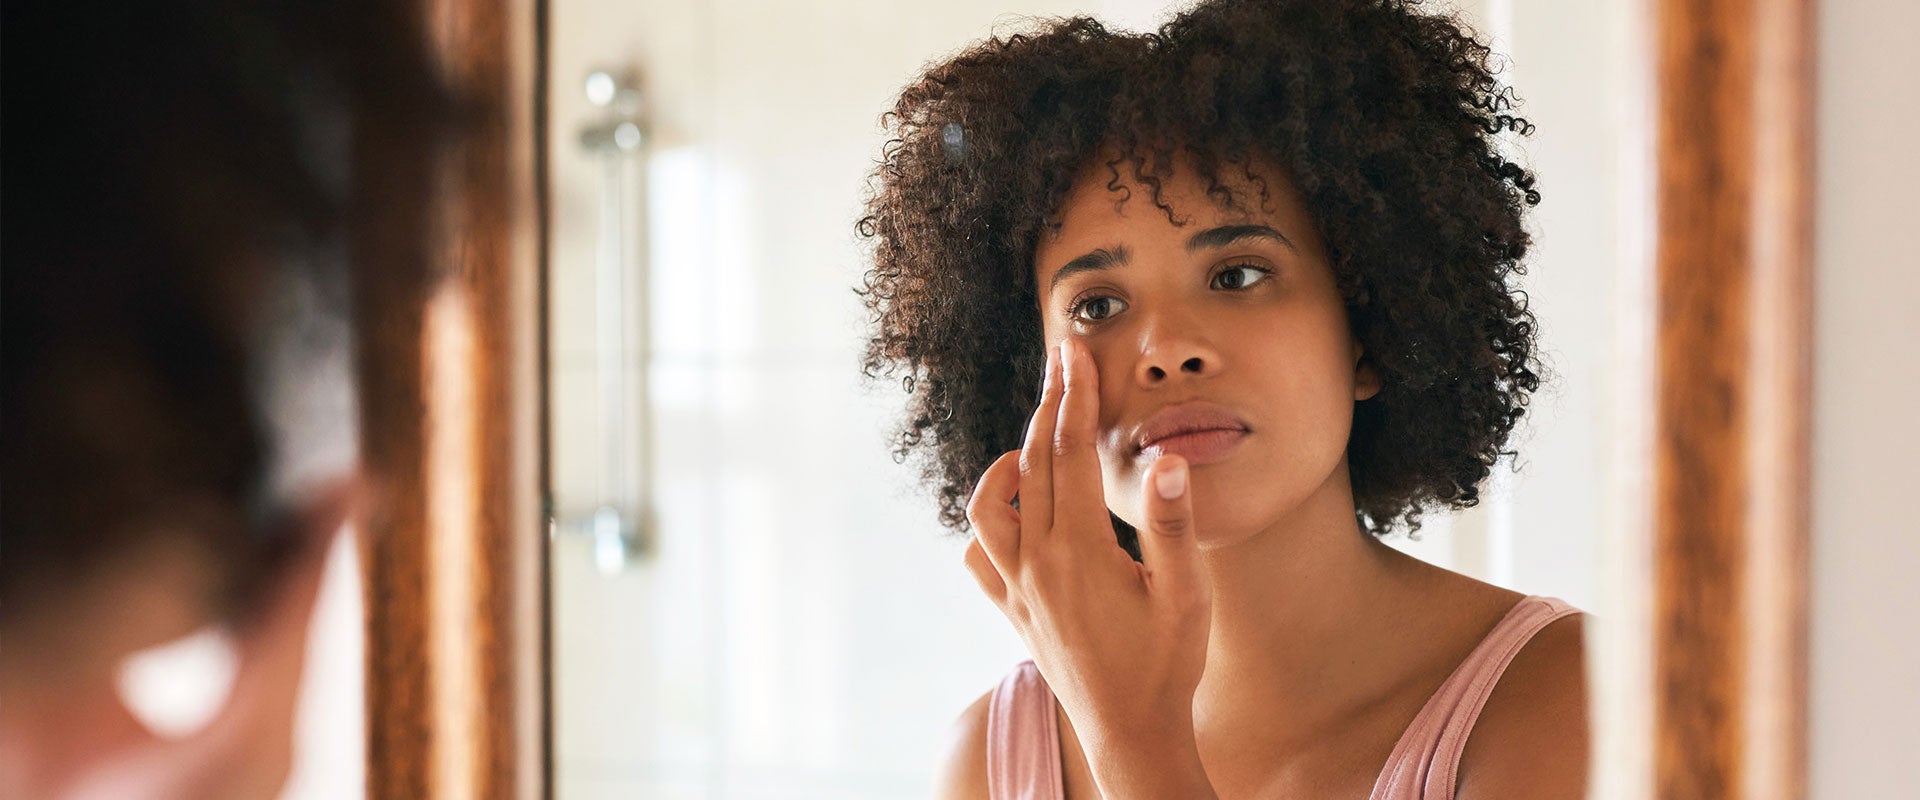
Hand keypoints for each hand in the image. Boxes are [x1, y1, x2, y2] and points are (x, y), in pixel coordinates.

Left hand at [963, 339, 1217, 798]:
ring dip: (1007, 467)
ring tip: (1035, 446)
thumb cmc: (1166, 666)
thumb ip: (1173, 526)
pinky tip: (1015, 517)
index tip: (1076, 351)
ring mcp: (1018, 589)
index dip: (1075, 396)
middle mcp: (1037, 563)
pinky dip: (989, 527)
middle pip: (1032, 463)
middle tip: (1061, 361)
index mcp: (1080, 551)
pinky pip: (979, 558)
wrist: (1130, 734)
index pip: (1071, 452)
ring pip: (989, 508)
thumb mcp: (1186, 595)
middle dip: (1048, 405)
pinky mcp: (1013, 612)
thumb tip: (1167, 461)